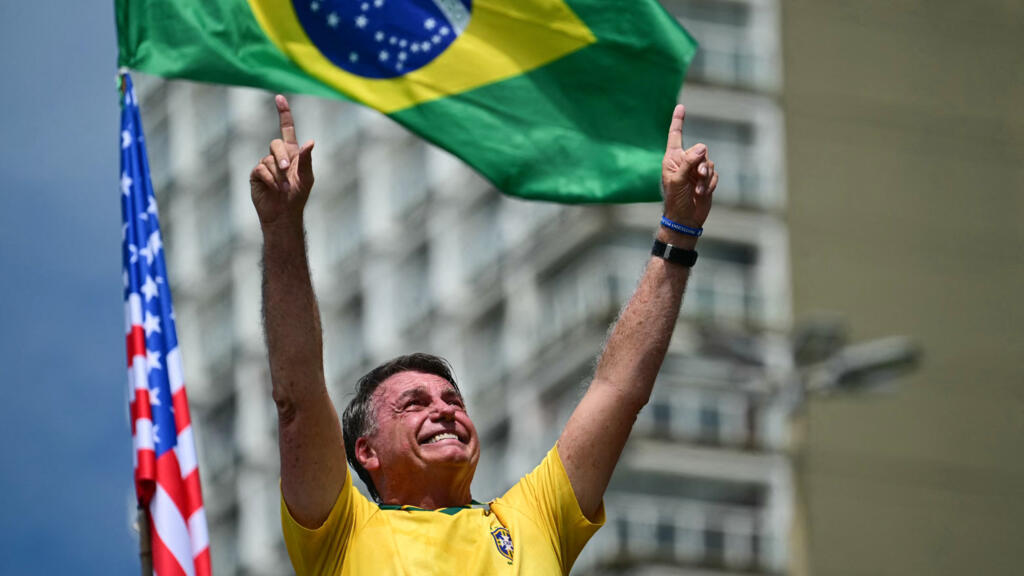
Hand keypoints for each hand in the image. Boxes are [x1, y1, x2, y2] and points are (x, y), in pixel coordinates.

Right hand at [250, 95, 314, 227]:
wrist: (284, 213)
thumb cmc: (298, 195)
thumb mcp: (307, 177)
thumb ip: (306, 159)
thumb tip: (310, 142)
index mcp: (292, 152)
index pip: (286, 128)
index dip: (284, 113)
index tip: (279, 97)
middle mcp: (277, 155)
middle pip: (275, 143)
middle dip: (282, 156)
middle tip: (287, 171)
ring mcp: (265, 164)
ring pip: (268, 159)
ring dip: (278, 173)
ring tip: (284, 187)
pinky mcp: (256, 174)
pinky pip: (260, 169)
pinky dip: (269, 179)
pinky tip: (274, 188)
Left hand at [661, 105, 716, 228]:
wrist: (685, 219)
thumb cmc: (675, 200)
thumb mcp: (678, 180)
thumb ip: (688, 162)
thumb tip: (702, 147)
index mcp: (672, 158)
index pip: (675, 135)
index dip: (678, 121)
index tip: (681, 106)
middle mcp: (684, 161)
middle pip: (700, 150)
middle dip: (702, 163)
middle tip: (699, 176)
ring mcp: (696, 170)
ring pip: (709, 162)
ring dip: (706, 177)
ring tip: (698, 190)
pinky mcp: (706, 180)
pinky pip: (714, 175)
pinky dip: (710, 184)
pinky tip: (702, 194)